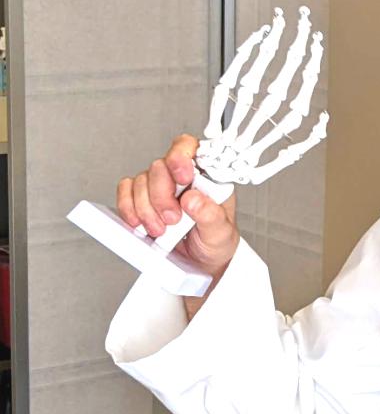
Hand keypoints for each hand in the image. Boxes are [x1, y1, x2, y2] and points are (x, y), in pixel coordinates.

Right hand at [116, 134, 238, 291]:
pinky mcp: (142, 198)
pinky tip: (139, 223)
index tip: (183, 177)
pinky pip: (125, 190)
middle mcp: (181, 177)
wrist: (200, 264)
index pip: (190, 148)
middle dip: (162, 196)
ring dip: (146, 208)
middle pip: (160, 166)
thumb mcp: (221, 233)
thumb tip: (192, 199)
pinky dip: (128, 207)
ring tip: (160, 230)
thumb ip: (211, 215)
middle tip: (172, 219)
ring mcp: (160, 186)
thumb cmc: (216, 242)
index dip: (181, 157)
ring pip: (141, 180)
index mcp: (206, 176)